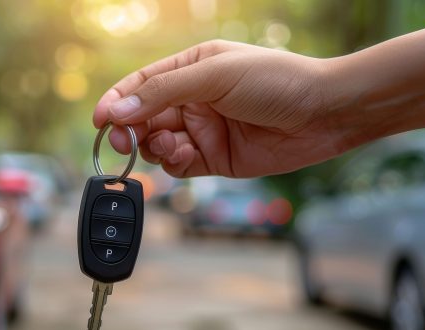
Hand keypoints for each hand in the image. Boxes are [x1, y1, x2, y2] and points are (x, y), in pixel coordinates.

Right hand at [93, 40, 341, 177]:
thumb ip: (163, 93)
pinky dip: (174, 163)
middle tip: (125, 141)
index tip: (100, 121)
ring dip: (155, 147)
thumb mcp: (215, 76)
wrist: (324, 114)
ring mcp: (202, 130)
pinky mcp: (213, 158)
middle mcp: (192, 99)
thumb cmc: (277, 80)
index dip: (116, 101)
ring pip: (157, 144)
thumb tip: (117, 109)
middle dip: (130, 130)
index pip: (140, 85)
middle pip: (143, 118)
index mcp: (190, 68)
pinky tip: (186, 156)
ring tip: (171, 144)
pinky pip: (178, 165)